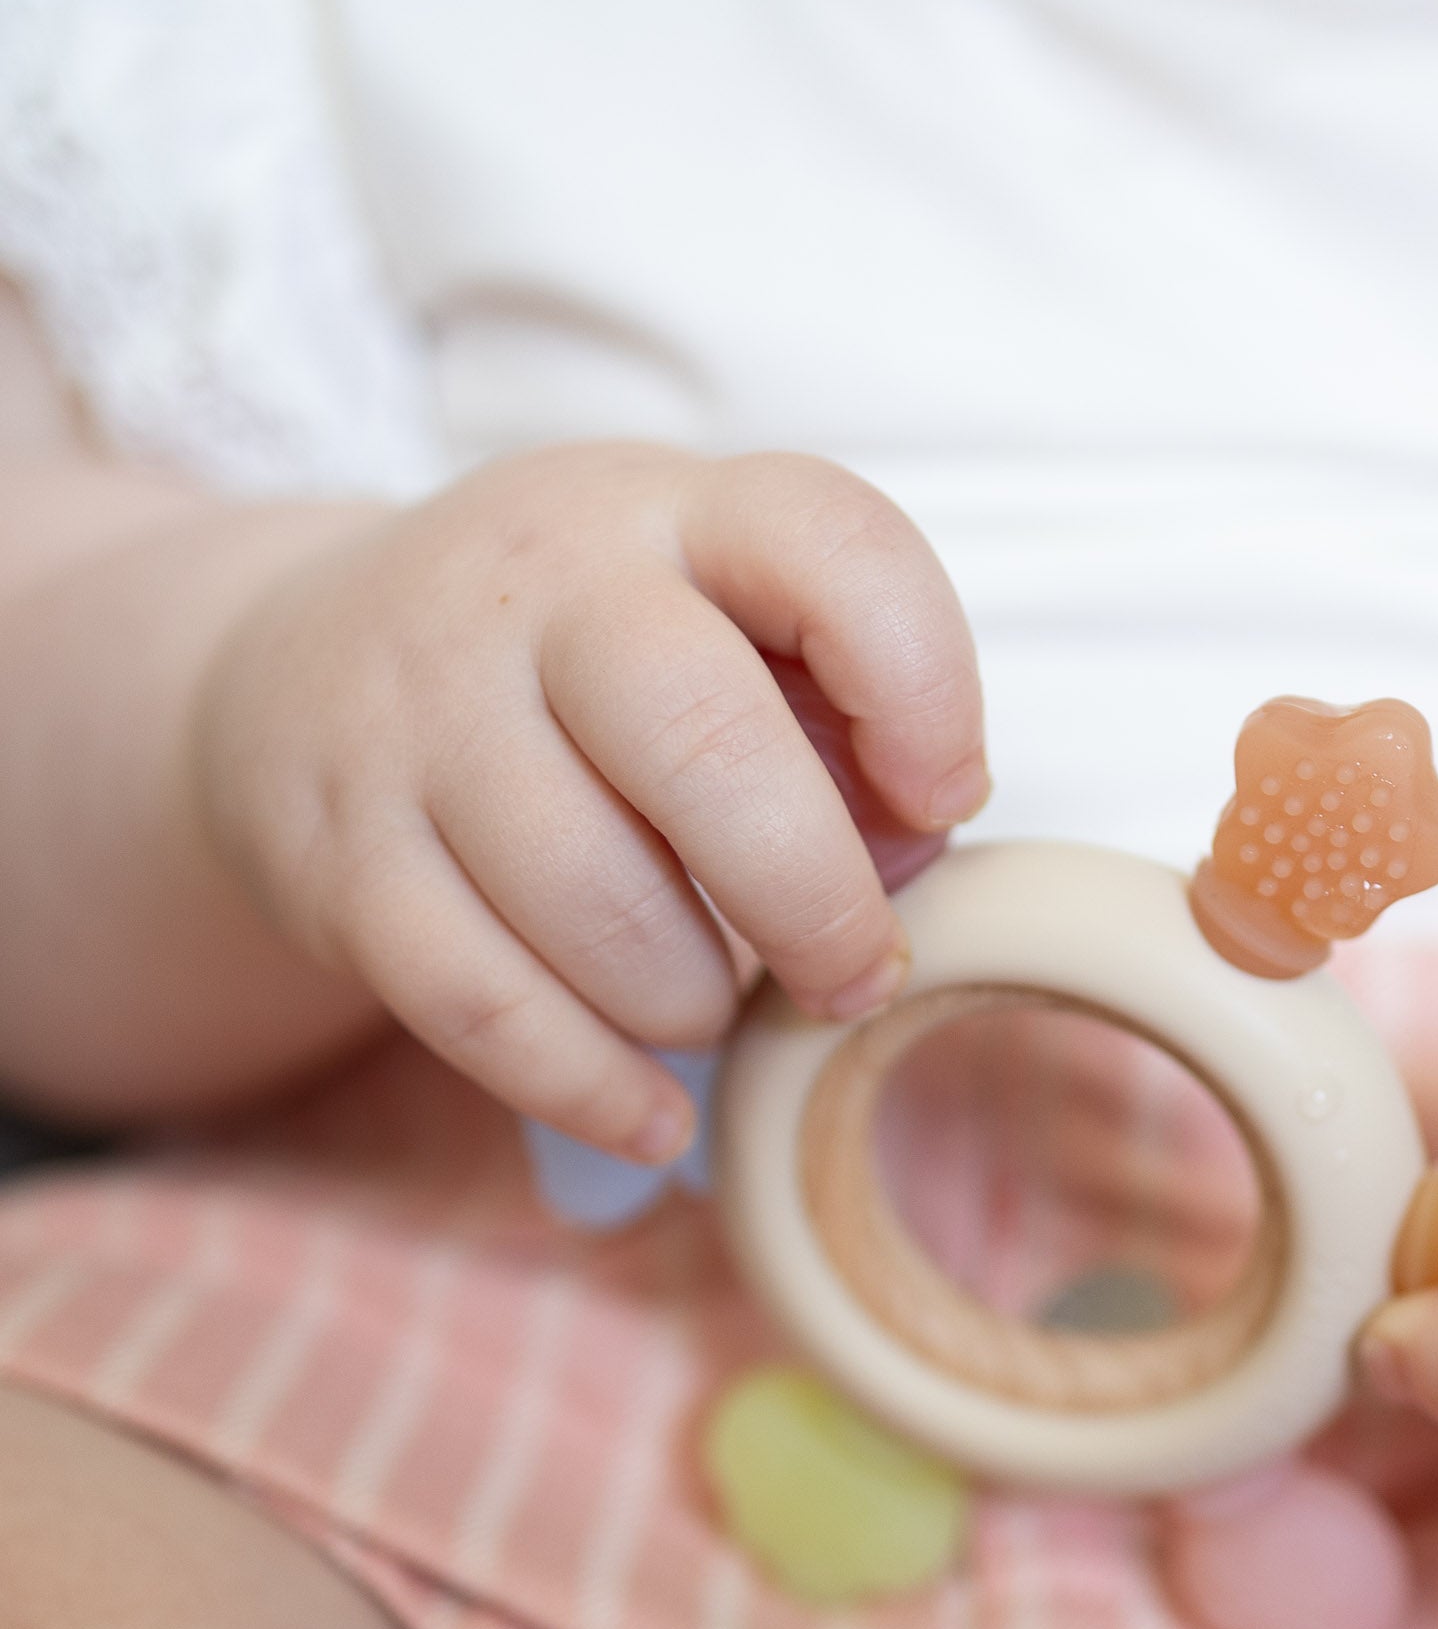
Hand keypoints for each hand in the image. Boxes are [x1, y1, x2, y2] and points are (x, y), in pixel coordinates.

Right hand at [193, 445, 985, 1158]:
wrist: (301, 666)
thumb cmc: (580, 668)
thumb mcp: (713, 622)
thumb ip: (836, 717)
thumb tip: (904, 862)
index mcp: (673, 512)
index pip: (830, 549)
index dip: (922, 687)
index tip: (945, 796)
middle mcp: (537, 587)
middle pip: (704, 742)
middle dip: (814, 900)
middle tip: (853, 975)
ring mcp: (418, 714)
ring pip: (589, 895)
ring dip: (693, 999)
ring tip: (719, 1012)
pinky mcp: (338, 852)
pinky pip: (479, 1003)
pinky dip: (590, 1084)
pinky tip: (655, 1115)